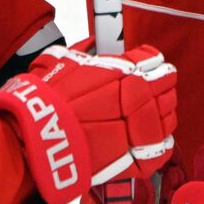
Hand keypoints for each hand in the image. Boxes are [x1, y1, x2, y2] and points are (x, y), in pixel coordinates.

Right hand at [0, 39, 176, 203]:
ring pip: (167, 117)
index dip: (152, 64)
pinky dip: (159, 144)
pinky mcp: (133, 159)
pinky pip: (159, 150)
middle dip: (161, 87)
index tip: (150, 68)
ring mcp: (137, 128)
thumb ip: (84, 50)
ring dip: (163, 114)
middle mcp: (135, 96)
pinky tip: (152, 140)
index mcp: (122, 70)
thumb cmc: (46, 98)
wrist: (36, 137)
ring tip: (154, 115)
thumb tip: (92, 43)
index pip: (154, 61)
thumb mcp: (62, 60)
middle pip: (165, 87)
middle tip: (154, 91)